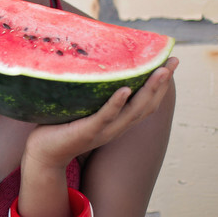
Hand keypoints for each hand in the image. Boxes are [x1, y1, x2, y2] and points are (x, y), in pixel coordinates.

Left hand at [23, 57, 179, 169]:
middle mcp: (116, 128)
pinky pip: (104, 117)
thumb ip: (93, 92)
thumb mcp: (82, 107)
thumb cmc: (60, 126)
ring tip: (160, 71)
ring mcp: (103, 131)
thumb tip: (94, 62)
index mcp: (117, 122)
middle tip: (174, 62)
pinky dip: (116, 104)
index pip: (146, 102)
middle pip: (147, 105)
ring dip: (148, 91)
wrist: (43, 154)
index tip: (171, 62)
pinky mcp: (87, 132)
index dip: (161, 85)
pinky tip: (125, 90)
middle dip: (162, 84)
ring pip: (132, 111)